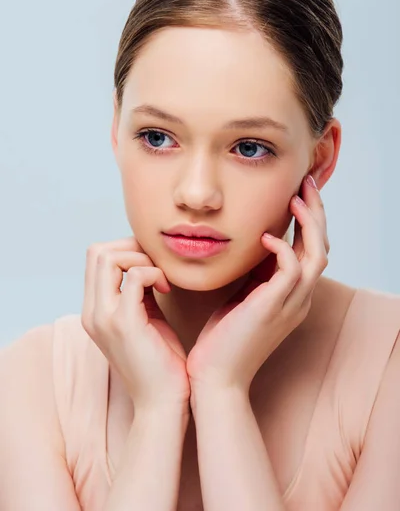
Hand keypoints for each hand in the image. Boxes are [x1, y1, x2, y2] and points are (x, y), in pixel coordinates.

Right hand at [81, 236, 189, 414]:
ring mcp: (103, 317)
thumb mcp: (145, 318)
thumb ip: (139, 292)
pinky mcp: (124, 323)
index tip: (152, 262)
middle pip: (97, 251)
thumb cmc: (161, 362)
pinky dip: (154, 272)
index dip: (125, 249)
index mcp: (94, 311)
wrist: (163, 403)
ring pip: (108, 257)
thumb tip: (147, 262)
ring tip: (161, 277)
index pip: (95, 257)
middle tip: (157, 264)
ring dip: (141, 258)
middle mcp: (91, 312)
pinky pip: (135, 276)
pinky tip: (167, 288)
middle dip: (132, 247)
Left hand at [186, 175, 329, 397]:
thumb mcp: (242, 297)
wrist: (215, 377)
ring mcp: (290, 304)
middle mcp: (299, 299)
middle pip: (322, 247)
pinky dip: (282, 247)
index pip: (311, 251)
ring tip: (296, 197)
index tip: (297, 194)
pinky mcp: (274, 306)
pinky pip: (292, 268)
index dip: (308, 221)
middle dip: (316, 213)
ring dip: (309, 222)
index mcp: (292, 296)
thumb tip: (253, 243)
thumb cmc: (223, 339)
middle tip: (307, 184)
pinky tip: (264, 236)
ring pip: (316, 254)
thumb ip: (255, 274)